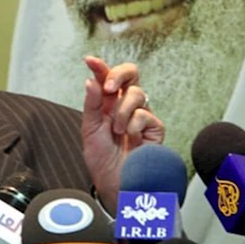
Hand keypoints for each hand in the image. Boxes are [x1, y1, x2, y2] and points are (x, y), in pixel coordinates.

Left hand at [81, 56, 164, 213]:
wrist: (115, 183)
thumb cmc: (102, 158)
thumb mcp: (89, 129)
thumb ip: (91, 104)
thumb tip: (90, 80)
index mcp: (107, 102)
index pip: (106, 77)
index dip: (100, 66)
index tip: (90, 60)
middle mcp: (125, 104)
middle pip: (131, 74)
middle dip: (119, 74)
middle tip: (108, 87)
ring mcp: (141, 114)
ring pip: (137, 93)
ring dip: (122, 111)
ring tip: (117, 130)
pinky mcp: (155, 127)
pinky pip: (145, 114)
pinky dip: (134, 126)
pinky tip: (131, 139)